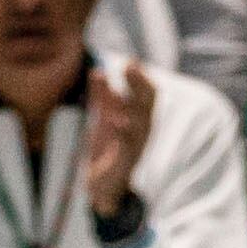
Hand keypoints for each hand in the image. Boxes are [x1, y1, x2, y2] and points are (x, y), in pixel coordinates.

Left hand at [81, 58, 156, 218]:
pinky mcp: (127, 164)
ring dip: (132, 106)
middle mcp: (142, 131)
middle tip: (130, 65)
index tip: (131, 60)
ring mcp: (136, 147)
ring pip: (141, 124)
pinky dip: (124, 133)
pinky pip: (128, 148)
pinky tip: (117, 121)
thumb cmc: (108, 150)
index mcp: (139, 118)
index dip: (140, 77)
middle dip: (140, 84)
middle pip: (147, 104)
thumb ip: (102, 97)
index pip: (145, 94)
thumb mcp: (104, 119)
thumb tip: (98, 71)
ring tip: (121, 89)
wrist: (103, 187)